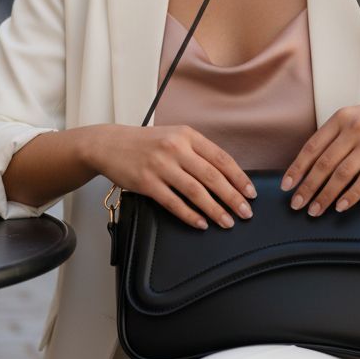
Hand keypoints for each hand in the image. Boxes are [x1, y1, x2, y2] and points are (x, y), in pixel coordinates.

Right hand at [92, 124, 256, 230]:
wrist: (109, 144)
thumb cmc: (145, 143)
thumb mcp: (174, 136)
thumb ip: (197, 151)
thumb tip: (226, 175)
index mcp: (187, 135)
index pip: (221, 158)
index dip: (239, 177)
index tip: (250, 193)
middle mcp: (176, 148)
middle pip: (212, 176)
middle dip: (233, 197)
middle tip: (246, 212)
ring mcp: (160, 166)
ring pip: (196, 192)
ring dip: (215, 209)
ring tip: (228, 222)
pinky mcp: (147, 183)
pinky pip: (173, 203)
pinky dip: (190, 215)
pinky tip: (201, 223)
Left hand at [280, 95, 359, 215]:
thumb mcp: (356, 116)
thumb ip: (335, 135)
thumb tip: (311, 163)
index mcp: (341, 117)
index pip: (312, 147)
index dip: (297, 168)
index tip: (286, 186)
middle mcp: (355, 128)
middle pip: (324, 164)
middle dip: (307, 187)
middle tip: (297, 204)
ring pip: (342, 174)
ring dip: (326, 195)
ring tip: (316, 210)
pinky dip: (351, 195)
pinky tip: (341, 206)